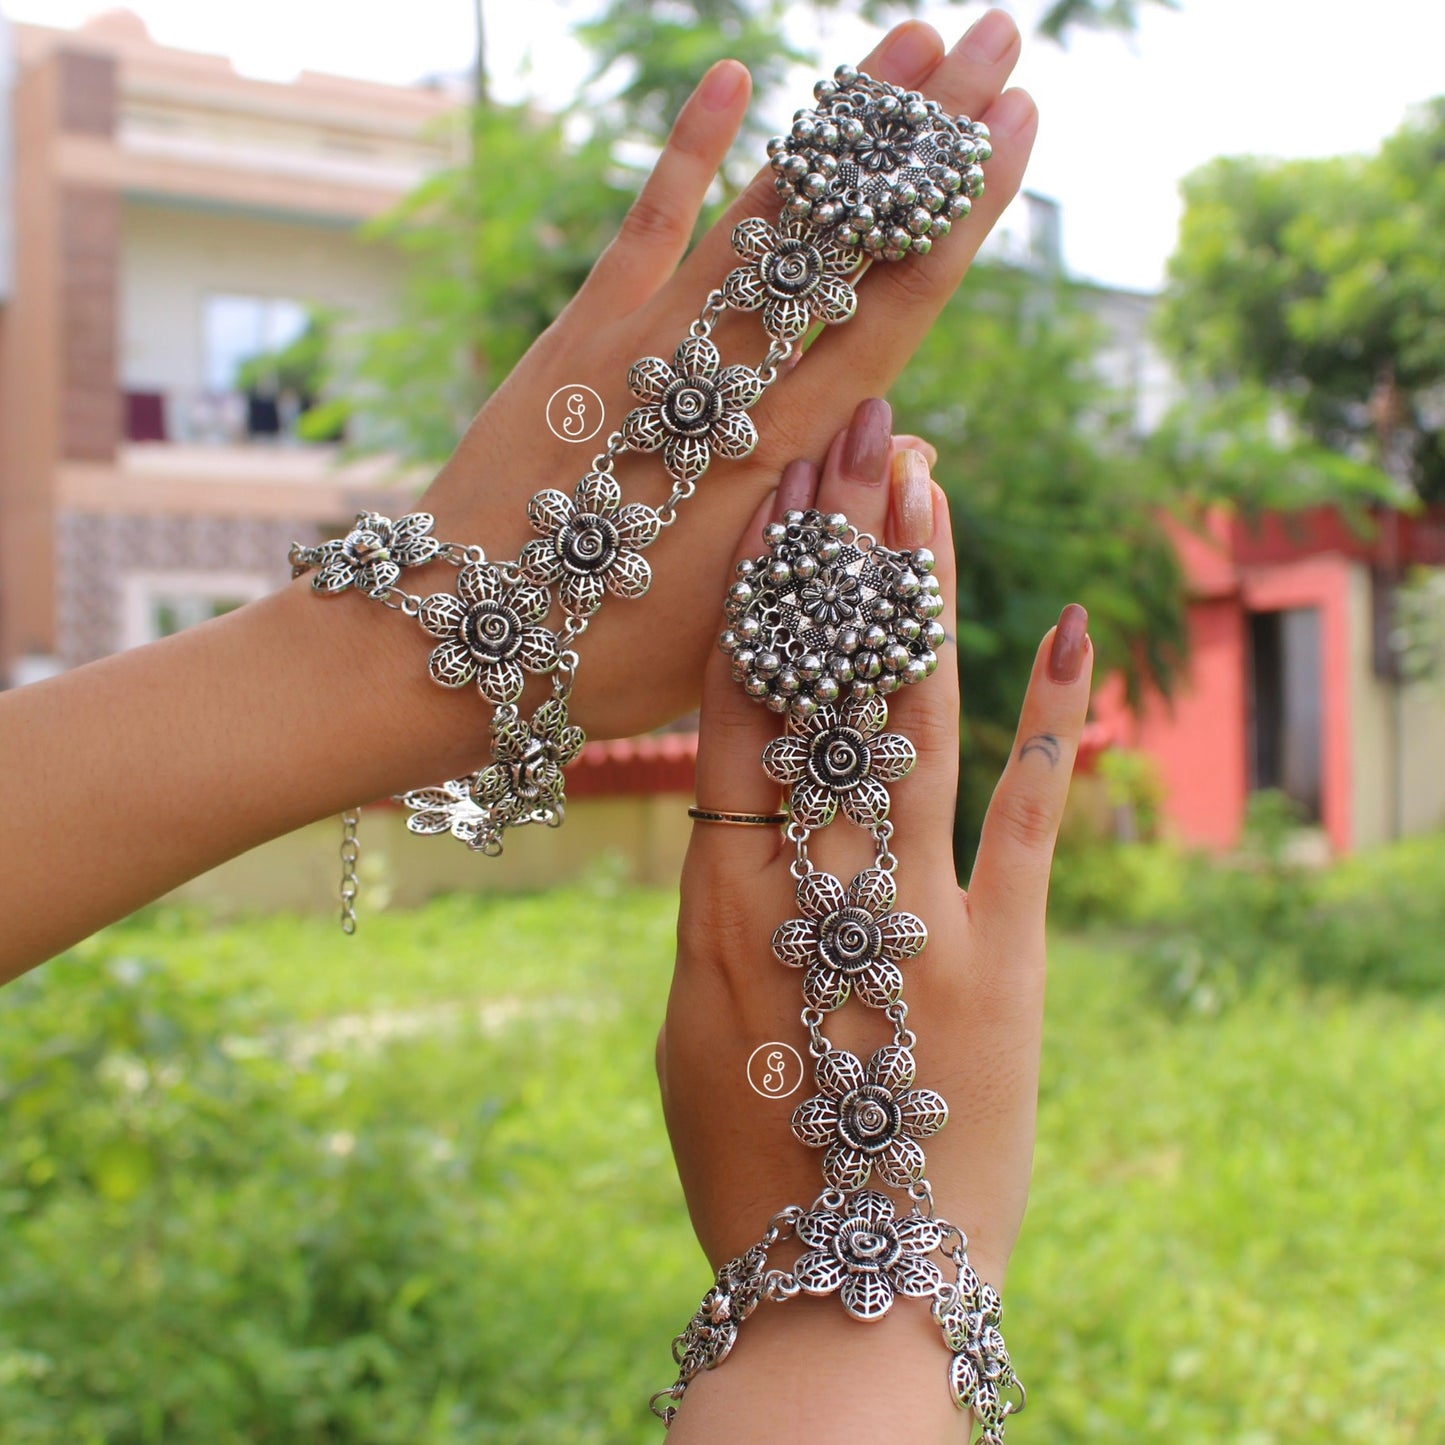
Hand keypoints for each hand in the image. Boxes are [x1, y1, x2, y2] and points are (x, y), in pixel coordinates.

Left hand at [372, 12, 1036, 778]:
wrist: (455, 641)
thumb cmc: (606, 657)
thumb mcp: (742, 621)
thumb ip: (824, 525)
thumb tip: (904, 435)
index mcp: (780, 457)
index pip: (895, 311)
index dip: (960, 217)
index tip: (1019, 131)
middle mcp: (729, 381)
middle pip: (848, 242)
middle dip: (931, 140)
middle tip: (1001, 43)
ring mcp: (651, 343)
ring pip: (767, 214)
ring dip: (841, 122)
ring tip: (915, 38)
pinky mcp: (580, 332)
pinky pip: (646, 221)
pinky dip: (688, 149)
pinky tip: (735, 72)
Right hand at [655, 419, 1091, 1436]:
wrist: (849, 1288)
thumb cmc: (746, 1164)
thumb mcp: (686, 1028)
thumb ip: (706, 910)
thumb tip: (721, 820)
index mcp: (720, 900)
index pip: (735, 709)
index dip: (753, 597)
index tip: (767, 501)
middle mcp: (815, 881)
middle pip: (825, 682)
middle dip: (839, 549)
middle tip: (852, 436)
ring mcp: (918, 912)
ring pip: (913, 717)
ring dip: (918, 592)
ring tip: (923, 481)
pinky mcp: (1005, 955)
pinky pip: (1025, 817)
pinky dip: (1047, 717)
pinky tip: (1066, 621)